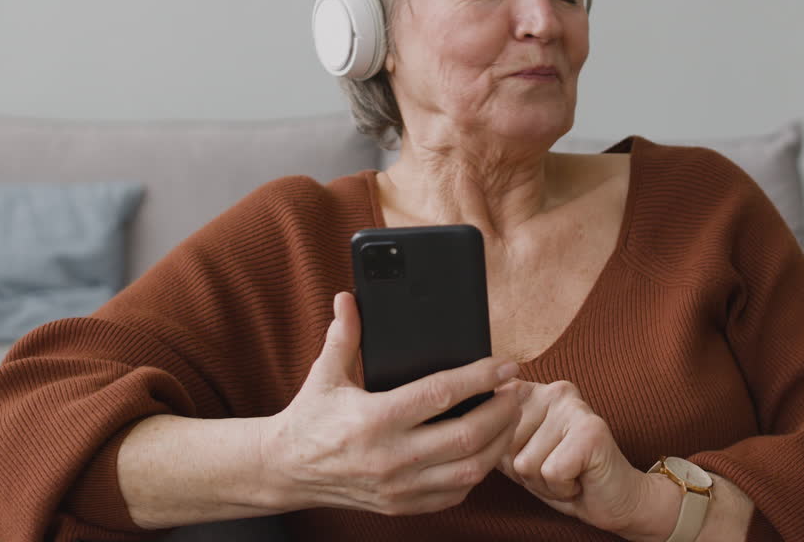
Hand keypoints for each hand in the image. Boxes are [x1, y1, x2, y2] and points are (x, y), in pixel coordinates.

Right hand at [264, 292, 522, 515]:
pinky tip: (486, 449)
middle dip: (502, 411)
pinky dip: (478, 472)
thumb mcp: (325, 374)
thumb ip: (343, 335)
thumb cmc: (310, 418)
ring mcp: (398, 487)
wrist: (286, 471)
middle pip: (467, 436)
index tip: (505, 365)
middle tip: (517, 390)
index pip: (440, 395)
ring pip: (469, 470)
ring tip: (510, 417)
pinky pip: (455, 493)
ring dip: (499, 442)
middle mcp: (390, 457)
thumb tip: (347, 297)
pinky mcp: (401, 506)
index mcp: (373, 419)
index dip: (480, 378)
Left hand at [499, 379, 676, 538]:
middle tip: (554, 467)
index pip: (488, 423)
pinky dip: (562, 488)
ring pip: (525, 463)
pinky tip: (579, 479)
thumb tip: (466, 428)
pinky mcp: (591, 429)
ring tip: (567, 473)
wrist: (613, 498)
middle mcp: (553, 389)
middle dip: (524, 471)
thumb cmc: (563, 475)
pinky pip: (550, 472)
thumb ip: (493, 436)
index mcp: (531, 390)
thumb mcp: (517, 454)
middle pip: (505, 447)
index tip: (533, 455)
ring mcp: (573, 406)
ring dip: (543, 482)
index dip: (504, 455)